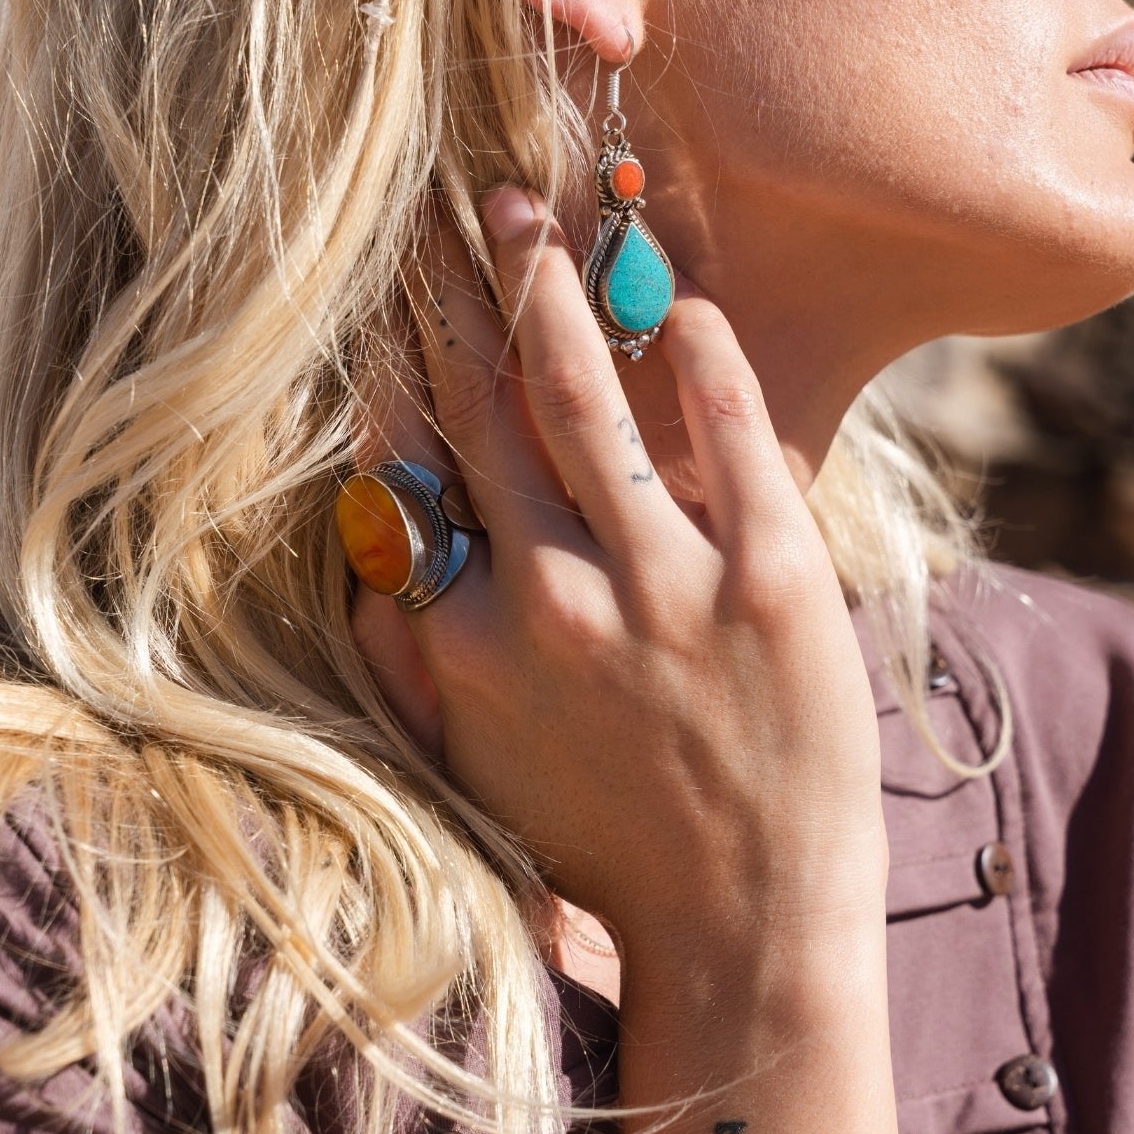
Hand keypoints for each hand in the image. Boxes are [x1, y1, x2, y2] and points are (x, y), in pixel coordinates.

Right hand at [348, 188, 887, 957]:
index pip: (413, 466)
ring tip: (532, 211)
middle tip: (451, 205)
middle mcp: (550, 600)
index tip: (389, 287)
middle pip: (486, 408)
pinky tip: (682, 294)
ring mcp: (665, 586)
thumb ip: (405, 662)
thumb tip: (360, 559)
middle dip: (461, 292)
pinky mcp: (773, 580)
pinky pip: (729, 436)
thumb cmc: (605, 847)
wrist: (746, 928)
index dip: (398, 361)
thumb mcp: (471, 763)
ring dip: (554, 291)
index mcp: (465, 644)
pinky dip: (701, 354)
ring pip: (586, 401)